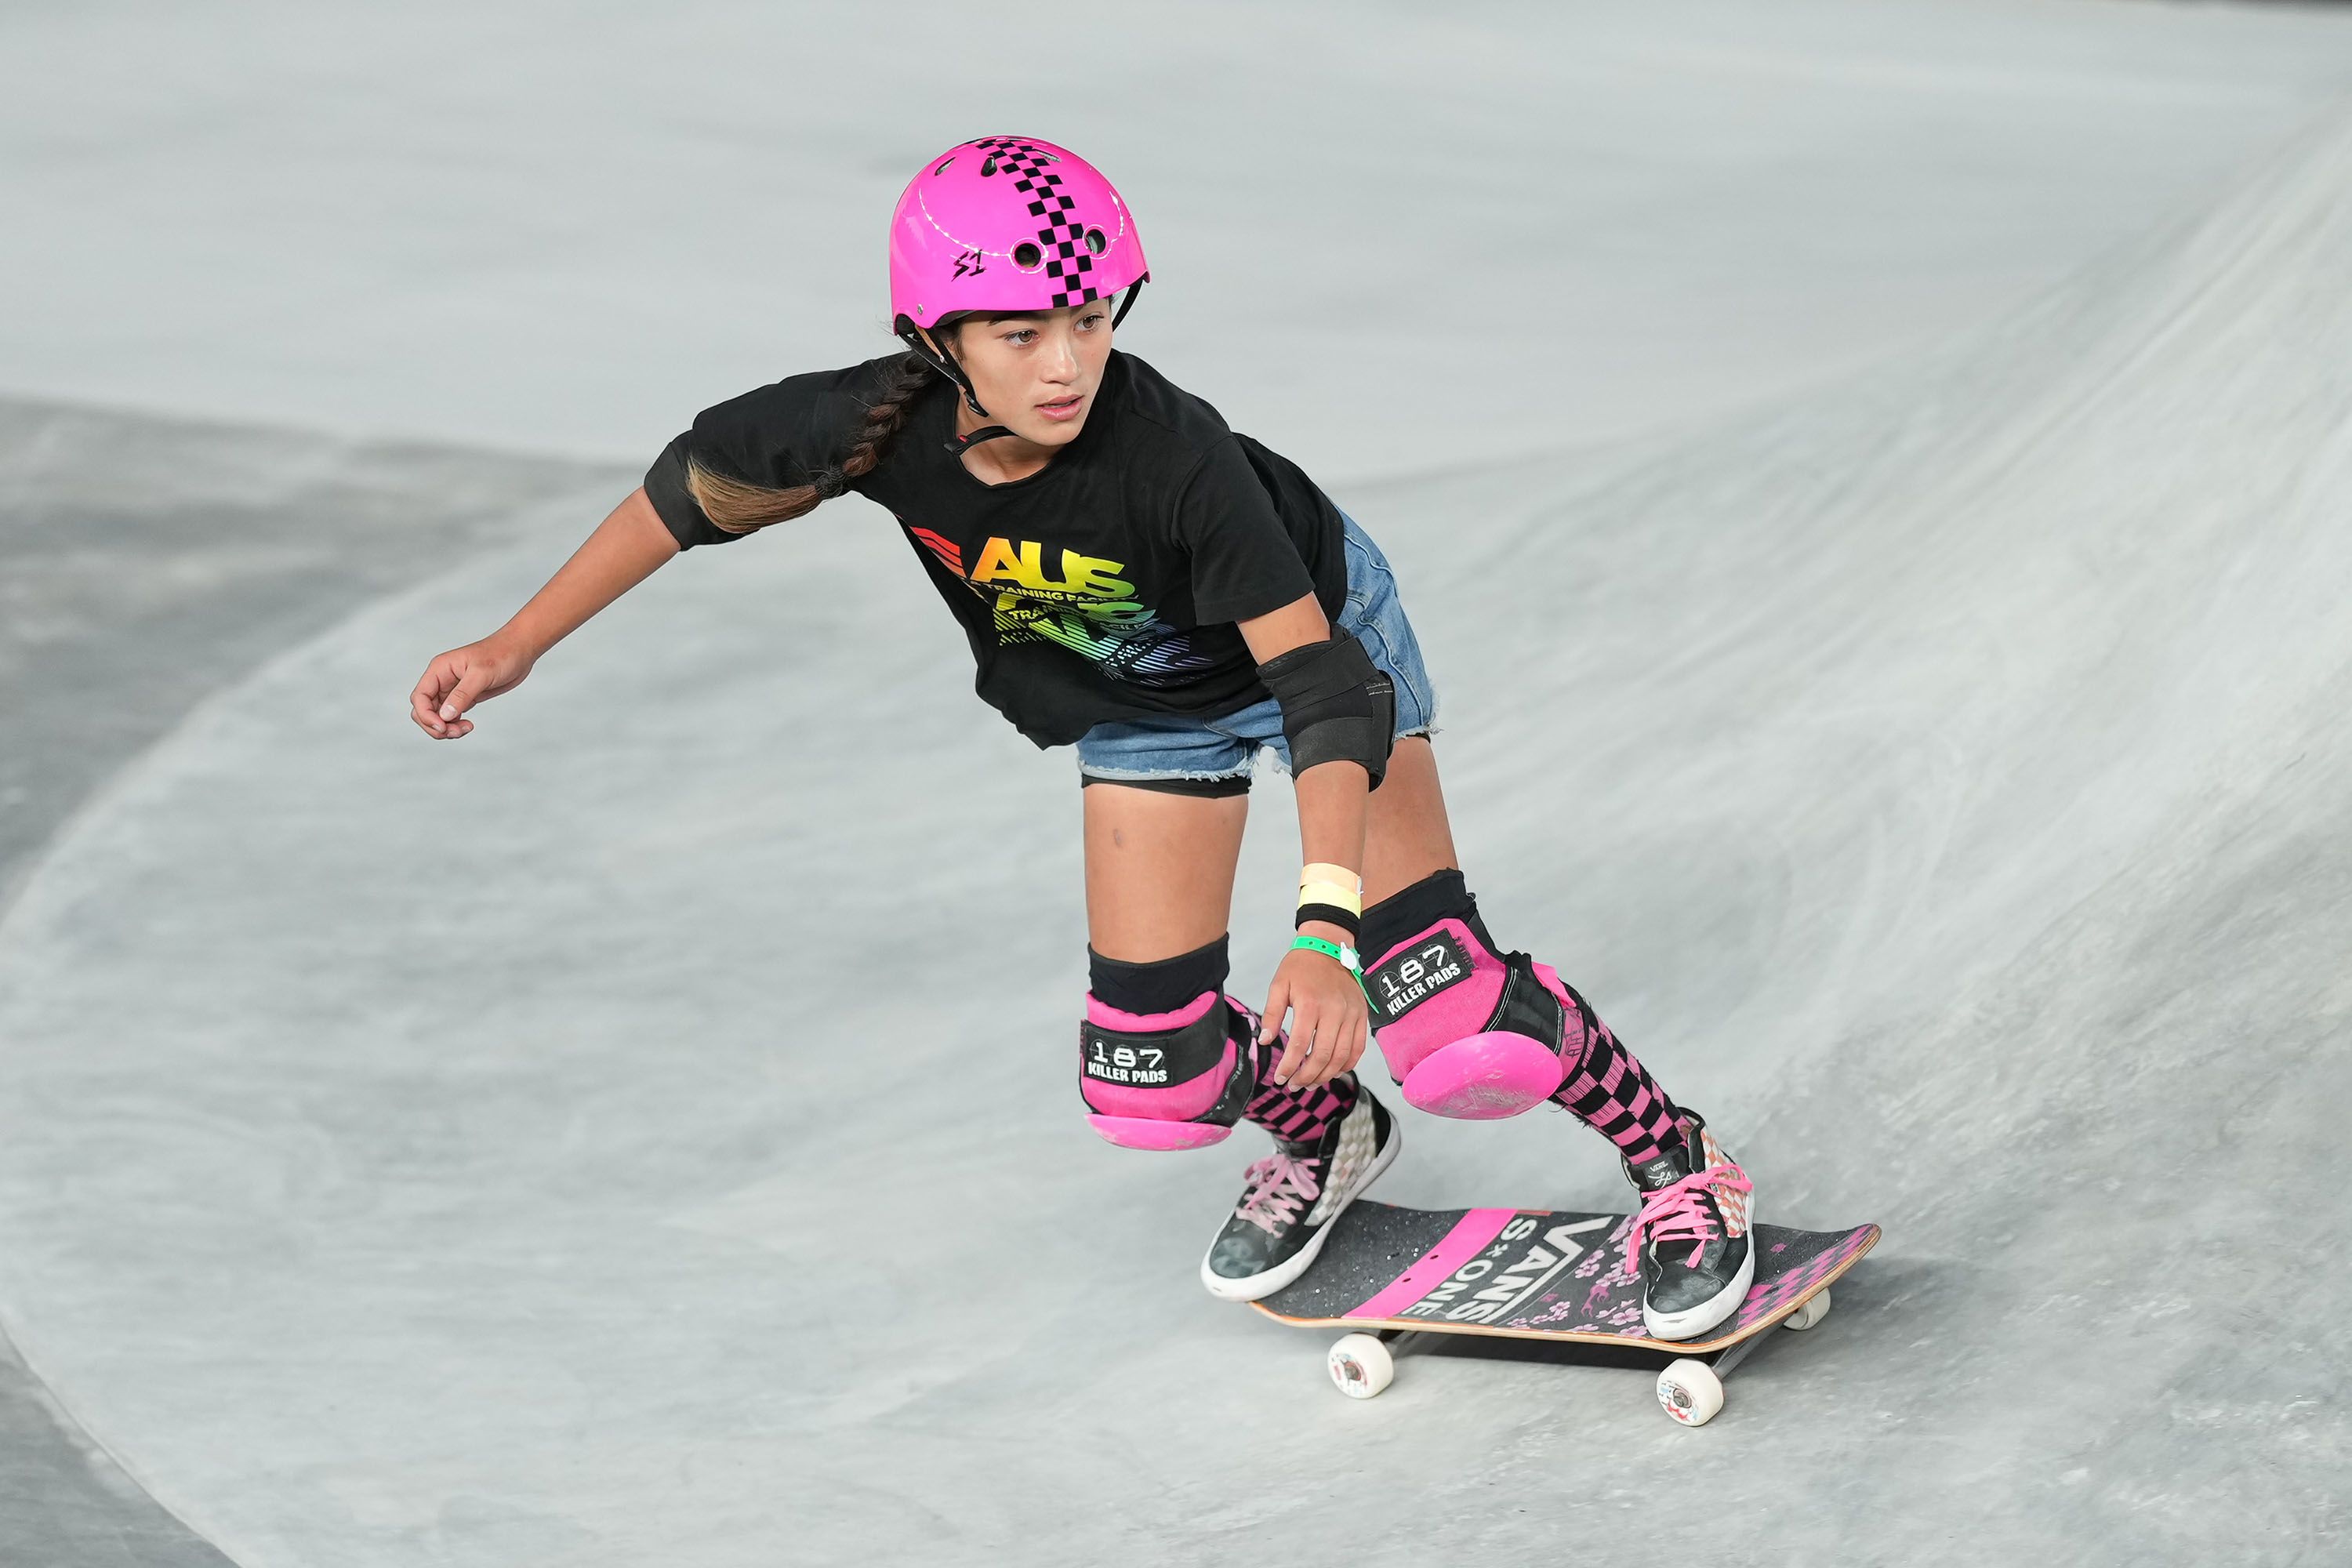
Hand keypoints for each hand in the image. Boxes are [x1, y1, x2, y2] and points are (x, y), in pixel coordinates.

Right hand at [409, 636, 535, 738]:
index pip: (420, 697)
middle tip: (457, 732)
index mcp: (439, 669)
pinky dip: (455, 725)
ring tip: (467, 729)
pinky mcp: (464, 697)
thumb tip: (445, 716)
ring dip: (446, 728)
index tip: (443, 727)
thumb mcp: (481, 674)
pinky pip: (450, 716)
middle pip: (424, 709)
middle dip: (435, 725)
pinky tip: (468, 726)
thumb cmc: (501, 655)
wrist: (519, 651)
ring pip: (437, 715)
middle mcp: (442, 680)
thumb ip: (462, 695)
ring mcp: (452, 690)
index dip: (426, 715)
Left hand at [1260, 922, 1369, 1088]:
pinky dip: (1347, 1064)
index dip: (1289, 1066)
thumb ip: (1271, 1014)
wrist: (1329, 947)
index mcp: (1310, 1003)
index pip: (1299, 1045)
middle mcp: (1334, 1011)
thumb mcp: (1279, 985)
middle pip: (1323, 1055)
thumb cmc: (1300, 966)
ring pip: (1342, 1056)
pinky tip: (1333, 1072)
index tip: (1280, 1078)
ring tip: (1310, 1083)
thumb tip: (1265, 1041)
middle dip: (1307, 1076)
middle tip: (1294, 1086)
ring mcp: (1352, 1014)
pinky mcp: (1362, 1015)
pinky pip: (1358, 1048)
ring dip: (1326, 1075)